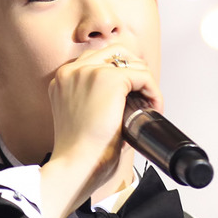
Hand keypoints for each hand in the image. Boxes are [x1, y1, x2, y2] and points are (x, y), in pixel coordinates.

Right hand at [40, 47, 160, 217]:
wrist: (74, 165)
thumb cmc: (78, 153)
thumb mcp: (83, 120)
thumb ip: (97, 103)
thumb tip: (130, 102)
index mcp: (63, 80)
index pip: (97, 61)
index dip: (120, 75)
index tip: (132, 97)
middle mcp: (72, 71)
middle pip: (114, 52)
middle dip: (135, 72)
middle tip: (145, 98)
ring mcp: (89, 72)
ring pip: (131, 62)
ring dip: (146, 83)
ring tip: (150, 106)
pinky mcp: (109, 79)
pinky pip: (143, 75)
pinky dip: (154, 92)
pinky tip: (153, 108)